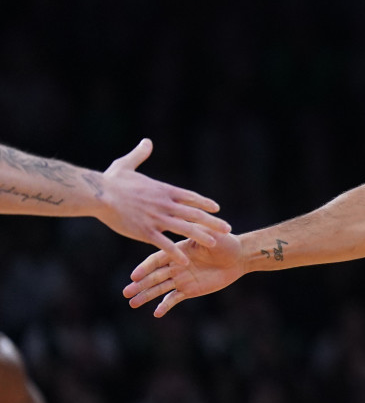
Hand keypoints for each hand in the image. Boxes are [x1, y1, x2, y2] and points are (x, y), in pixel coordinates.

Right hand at [94, 139, 229, 263]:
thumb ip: (140, 154)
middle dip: (212, 221)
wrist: (99, 194)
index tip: (216, 208)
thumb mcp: (127, 164)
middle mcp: (165, 204)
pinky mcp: (145, 231)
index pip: (190, 197)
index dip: (204, 203)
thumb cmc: (111, 180)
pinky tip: (185, 261)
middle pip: (194, 213)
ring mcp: (157, 218)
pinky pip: (164, 244)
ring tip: (215, 243)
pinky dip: (175, 252)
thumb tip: (146, 141)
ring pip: (185, 228)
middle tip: (227, 228)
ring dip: (201, 236)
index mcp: (164, 190)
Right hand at [124, 231, 244, 316]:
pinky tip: (156, 313)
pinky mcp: (189, 290)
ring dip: (146, 296)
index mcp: (178, 252)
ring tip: (132, 303)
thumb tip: (188, 224)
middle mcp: (176, 266)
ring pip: (159, 289)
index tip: (133, 276)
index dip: (145, 268)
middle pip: (154, 276)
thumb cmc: (226, 242)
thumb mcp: (211, 236)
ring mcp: (181, 279)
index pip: (157, 261)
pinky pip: (174, 299)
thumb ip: (198, 233)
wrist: (239, 257)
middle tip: (125, 293)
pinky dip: (165, 306)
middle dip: (139, 284)